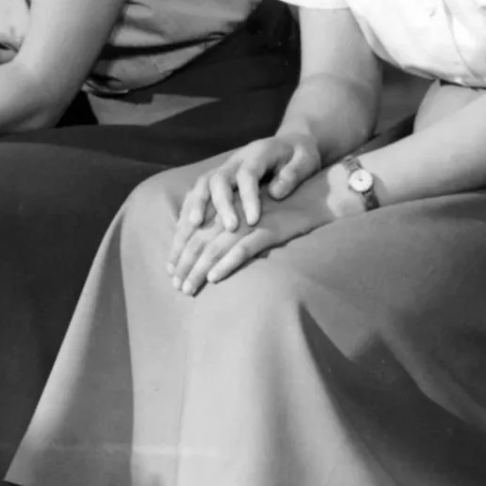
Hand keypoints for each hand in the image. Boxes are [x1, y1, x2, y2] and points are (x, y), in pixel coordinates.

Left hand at [168, 179, 342, 295]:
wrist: (315, 197)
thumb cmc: (282, 209)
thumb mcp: (251, 213)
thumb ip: (230, 225)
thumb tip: (207, 249)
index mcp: (226, 207)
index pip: (195, 229)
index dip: (180, 250)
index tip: (170, 270)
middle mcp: (233, 213)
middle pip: (199, 240)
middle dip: (184, 264)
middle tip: (175, 285)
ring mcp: (249, 222)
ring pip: (215, 247)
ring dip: (198, 270)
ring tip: (187, 288)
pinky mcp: (268, 231)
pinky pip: (243, 249)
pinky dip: (227, 264)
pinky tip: (215, 278)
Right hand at [169, 133, 320, 248]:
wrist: (289, 143)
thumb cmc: (300, 155)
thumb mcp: (306, 159)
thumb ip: (294, 173)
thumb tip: (276, 192)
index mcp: (258, 153)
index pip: (248, 175)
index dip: (248, 197)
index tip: (252, 220)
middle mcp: (236, 160)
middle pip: (219, 179)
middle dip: (221, 204)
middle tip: (229, 228)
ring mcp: (224, 168)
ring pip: (202, 185)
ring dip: (195, 207)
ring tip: (191, 230)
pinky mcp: (217, 179)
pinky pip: (197, 193)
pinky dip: (188, 210)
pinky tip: (183, 230)